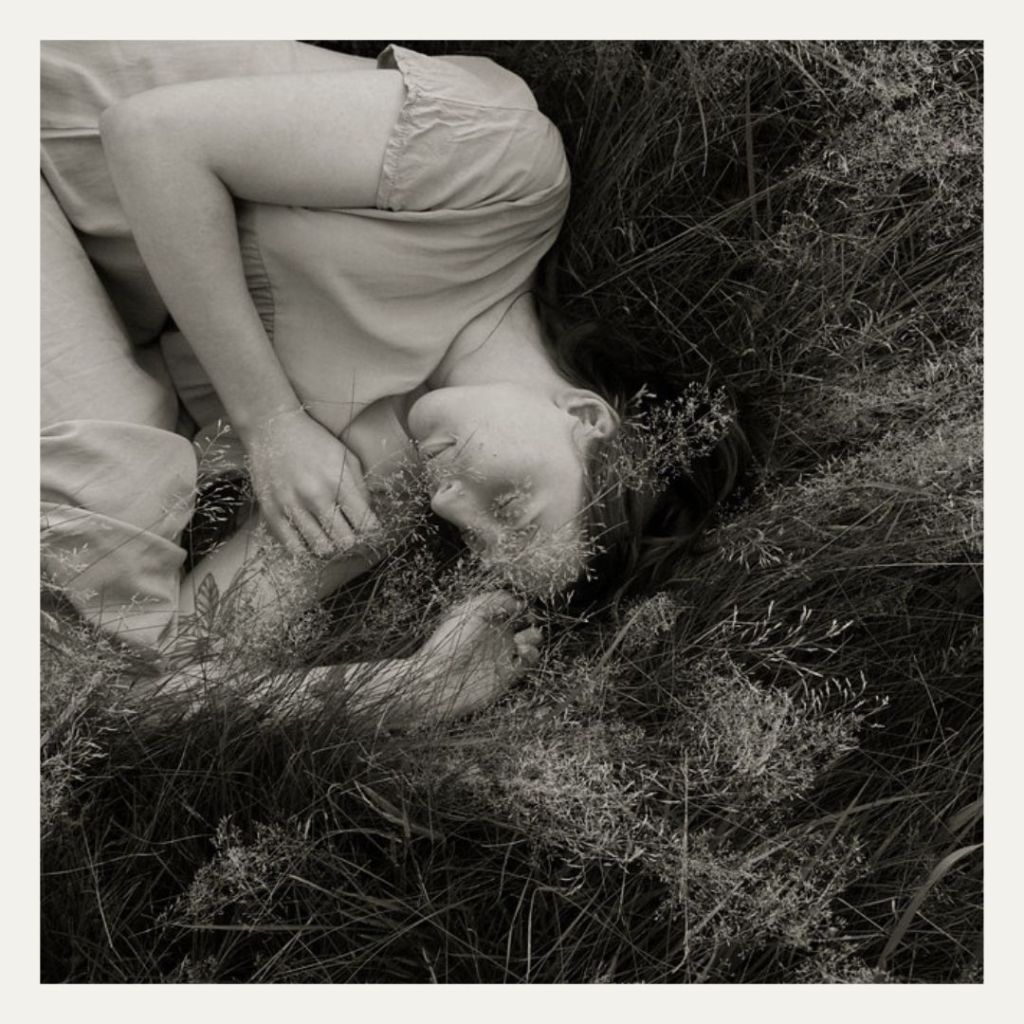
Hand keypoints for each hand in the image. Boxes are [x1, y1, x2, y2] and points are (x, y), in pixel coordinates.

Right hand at [244, 408, 380, 556]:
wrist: (271, 429)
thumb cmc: (313, 441)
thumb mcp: (346, 456)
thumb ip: (360, 487)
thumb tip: (368, 516)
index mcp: (338, 481)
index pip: (366, 524)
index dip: (372, 532)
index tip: (369, 530)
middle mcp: (316, 496)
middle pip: (345, 542)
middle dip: (352, 542)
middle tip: (350, 536)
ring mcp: (292, 506)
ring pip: (321, 549)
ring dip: (330, 548)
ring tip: (331, 538)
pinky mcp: (272, 513)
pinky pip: (294, 548)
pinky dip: (307, 549)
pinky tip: (310, 539)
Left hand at [413, 591, 542, 720]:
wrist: (439, 679)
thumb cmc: (449, 642)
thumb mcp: (470, 611)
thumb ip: (496, 600)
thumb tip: (517, 602)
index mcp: (484, 619)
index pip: (508, 608)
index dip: (518, 605)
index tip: (522, 605)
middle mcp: (493, 636)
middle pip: (522, 624)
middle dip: (531, 620)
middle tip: (530, 621)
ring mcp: (501, 655)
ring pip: (528, 642)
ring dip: (533, 637)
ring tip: (524, 639)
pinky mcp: (507, 674)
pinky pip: (527, 662)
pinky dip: (532, 654)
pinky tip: (523, 650)